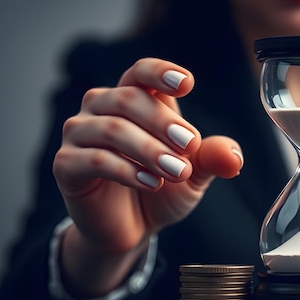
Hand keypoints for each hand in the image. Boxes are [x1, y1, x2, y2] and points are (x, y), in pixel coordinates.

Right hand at [53, 58, 243, 253]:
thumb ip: (211, 159)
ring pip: (111, 128)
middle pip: (128, 98)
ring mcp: (79, 134)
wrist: (133, 228)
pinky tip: (152, 183)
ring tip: (178, 172)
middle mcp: (101, 108)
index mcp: (133, 99)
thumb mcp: (193, 173)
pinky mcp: (66, 165)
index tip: (186, 82)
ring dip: (149, 149)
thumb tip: (233, 156)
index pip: (141, 72)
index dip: (160, 71)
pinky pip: (94, 159)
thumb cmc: (162, 187)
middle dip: (164, 122)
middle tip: (190, 145)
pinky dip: (127, 170)